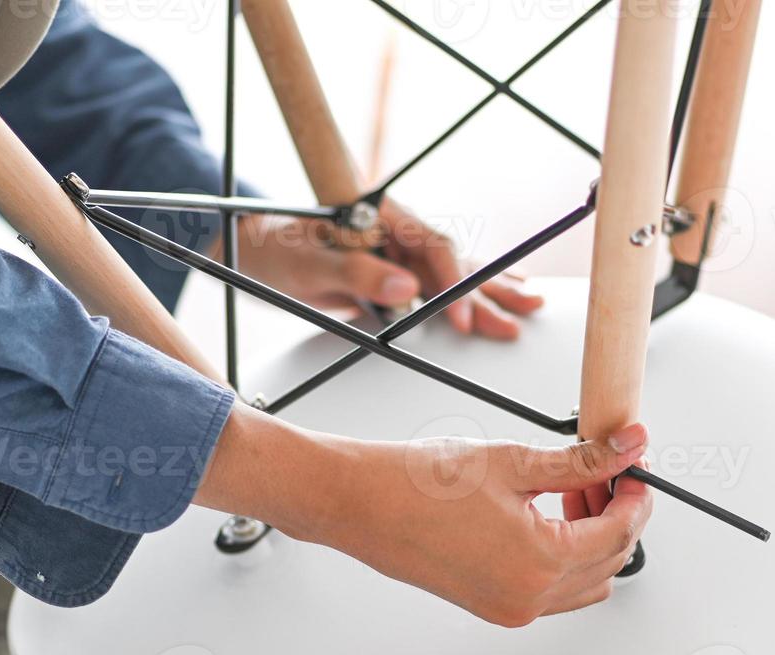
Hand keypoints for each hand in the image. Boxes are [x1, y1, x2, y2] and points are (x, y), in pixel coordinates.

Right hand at [196, 408, 652, 626]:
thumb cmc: (415, 485)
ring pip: (584, 583)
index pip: (620, 534)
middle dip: (615, 517)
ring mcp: (509, 608)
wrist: (358, 503)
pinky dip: (561, 556)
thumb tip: (624, 450)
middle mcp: (528, 598)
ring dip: (591, 541)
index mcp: (539, 563)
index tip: (632, 469)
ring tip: (568, 493)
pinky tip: (541, 515)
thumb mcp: (513, 462)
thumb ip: (579, 461)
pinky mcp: (490, 605)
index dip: (635, 496)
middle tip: (602, 474)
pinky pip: (551, 591)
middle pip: (610, 563)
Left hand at [220, 199, 543, 338]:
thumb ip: (355, 273)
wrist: (248, 248)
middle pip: (451, 260)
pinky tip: (494, 301)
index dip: (452, 282)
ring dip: (485, 294)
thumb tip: (406, 288)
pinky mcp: (388, 272)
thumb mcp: (307, 264)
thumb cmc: (272, 249)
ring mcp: (393, 251)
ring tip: (526, 306)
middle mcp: (393, 230)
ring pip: (448, 274)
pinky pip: (432, 285)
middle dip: (486, 289)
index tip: (462, 318)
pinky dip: (462, 297)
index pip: (431, 245)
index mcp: (379, 216)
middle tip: (521, 314)